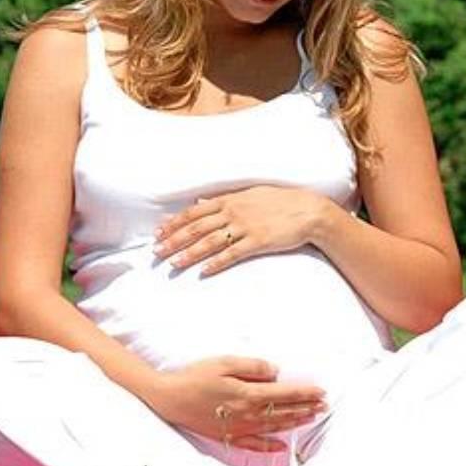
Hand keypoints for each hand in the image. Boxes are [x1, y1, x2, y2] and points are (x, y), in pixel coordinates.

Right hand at [142, 357, 327, 452]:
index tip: (322, 391)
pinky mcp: (227, 436)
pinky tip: (282, 447)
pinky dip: (270, 447)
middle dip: (306, 407)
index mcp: (247, 394)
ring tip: (312, 418)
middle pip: (283, 412)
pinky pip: (253, 445)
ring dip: (295, 423)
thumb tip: (276, 372)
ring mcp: (238, 428)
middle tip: (325, 405)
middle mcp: (247, 414)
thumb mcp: (224, 362)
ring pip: (274, 427)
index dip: (305, 392)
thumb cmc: (195, 376)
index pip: (284, 394)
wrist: (168, 398)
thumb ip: (252, 367)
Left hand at [154, 186, 332, 276]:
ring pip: (210, 241)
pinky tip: (204, 272)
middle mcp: (233, 212)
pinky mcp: (258, 242)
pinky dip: (216, 263)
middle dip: (174, 240)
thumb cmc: (280, 201)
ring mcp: (245, 227)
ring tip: (174, 263)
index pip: (193, 212)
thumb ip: (223, 199)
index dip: (174, 223)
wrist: (308, 210)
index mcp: (229, 199)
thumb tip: (200, 202)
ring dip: (190, 253)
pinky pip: (232, 254)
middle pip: (196, 227)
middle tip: (156, 252)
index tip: (158, 232)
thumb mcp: (249, 194)